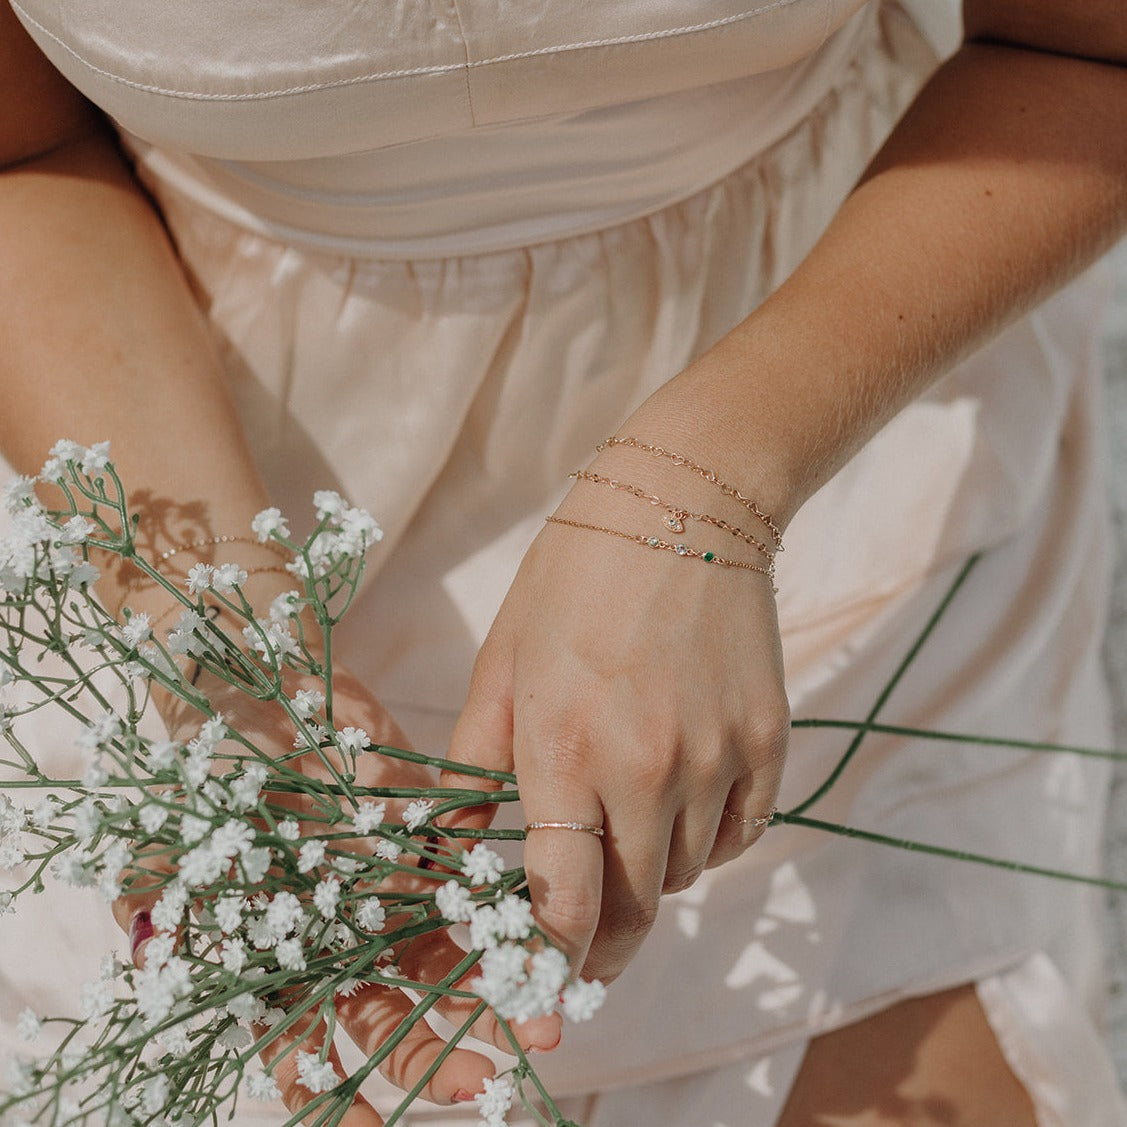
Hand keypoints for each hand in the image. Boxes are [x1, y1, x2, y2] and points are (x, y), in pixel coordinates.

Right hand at [110, 658, 560, 1123]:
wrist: (259, 693)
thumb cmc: (207, 772)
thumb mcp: (172, 837)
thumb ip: (157, 898)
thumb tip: (143, 942)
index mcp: (280, 960)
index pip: (313, 1050)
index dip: (345, 1095)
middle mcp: (340, 941)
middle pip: (393, 1018)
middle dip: (441, 1054)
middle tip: (488, 1075)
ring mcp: (387, 896)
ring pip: (443, 969)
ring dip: (486, 1003)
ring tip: (535, 1027)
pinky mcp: (426, 847)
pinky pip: (471, 895)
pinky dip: (501, 925)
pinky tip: (533, 946)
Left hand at [444, 449, 789, 984]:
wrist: (684, 504)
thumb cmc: (573, 579)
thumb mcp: (503, 663)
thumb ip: (477, 764)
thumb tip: (455, 847)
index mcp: (563, 752)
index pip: (560, 905)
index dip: (545, 963)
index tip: (538, 989)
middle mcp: (648, 770)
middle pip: (630, 910)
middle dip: (600, 943)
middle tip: (585, 946)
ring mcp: (718, 759)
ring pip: (683, 874)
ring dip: (648, 872)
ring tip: (628, 819)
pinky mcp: (769, 743)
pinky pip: (739, 835)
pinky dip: (707, 839)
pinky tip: (684, 796)